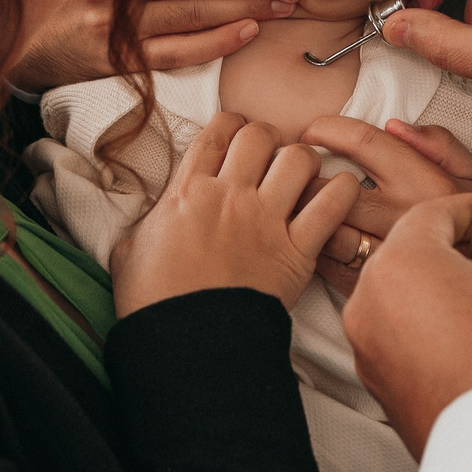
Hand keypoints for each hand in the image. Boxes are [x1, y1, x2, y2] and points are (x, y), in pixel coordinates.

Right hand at [113, 114, 358, 314]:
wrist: (186, 346)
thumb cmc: (153, 304)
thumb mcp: (129, 251)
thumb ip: (148, 221)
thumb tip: (154, 214)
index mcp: (187, 192)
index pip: (217, 132)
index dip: (230, 125)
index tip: (235, 135)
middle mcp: (230, 197)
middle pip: (259, 135)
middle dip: (267, 137)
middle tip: (268, 155)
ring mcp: (266, 222)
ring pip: (299, 159)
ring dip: (303, 161)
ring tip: (300, 176)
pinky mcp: (297, 252)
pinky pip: (332, 205)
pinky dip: (342, 192)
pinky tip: (339, 193)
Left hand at [301, 116, 471, 297]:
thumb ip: (439, 144)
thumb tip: (395, 127)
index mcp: (422, 182)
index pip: (364, 142)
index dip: (329, 129)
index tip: (313, 130)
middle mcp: (399, 216)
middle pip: (328, 188)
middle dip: (304, 175)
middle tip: (295, 169)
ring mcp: (381, 254)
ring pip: (320, 228)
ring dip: (303, 214)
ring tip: (297, 203)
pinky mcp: (368, 287)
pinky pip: (324, 263)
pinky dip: (315, 248)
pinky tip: (317, 239)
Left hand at [345, 201, 471, 457]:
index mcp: (401, 264)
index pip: (432, 214)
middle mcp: (370, 304)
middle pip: (412, 256)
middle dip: (459, 253)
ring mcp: (371, 351)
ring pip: (405, 301)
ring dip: (445, 294)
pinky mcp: (382, 390)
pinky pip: (404, 341)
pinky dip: (434, 332)